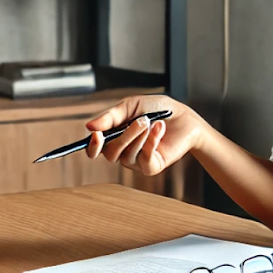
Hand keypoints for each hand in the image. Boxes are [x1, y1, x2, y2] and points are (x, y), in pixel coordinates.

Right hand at [85, 95, 214, 175]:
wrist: (183, 116)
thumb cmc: (157, 109)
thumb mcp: (131, 106)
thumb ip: (111, 117)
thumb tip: (89, 127)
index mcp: (114, 136)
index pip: (95, 149)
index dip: (92, 146)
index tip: (97, 134)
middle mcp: (123, 151)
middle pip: (110, 153)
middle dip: (125, 135)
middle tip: (141, 120)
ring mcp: (136, 161)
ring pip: (126, 156)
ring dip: (139, 136)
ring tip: (152, 122)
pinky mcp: (151, 167)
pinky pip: (144, 159)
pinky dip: (151, 142)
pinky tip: (159, 129)